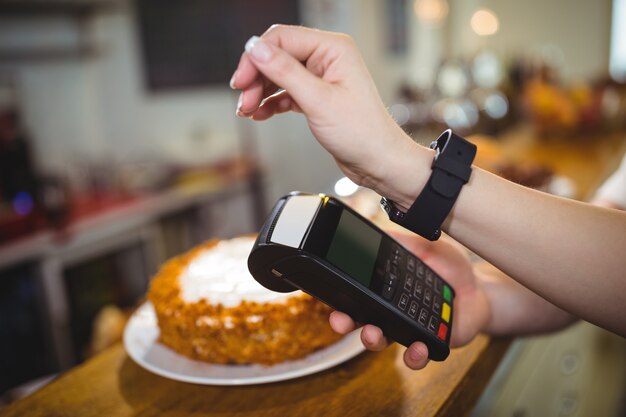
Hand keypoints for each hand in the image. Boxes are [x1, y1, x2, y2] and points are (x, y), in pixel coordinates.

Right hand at [230, 25, 430, 208]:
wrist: (379, 161)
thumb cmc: (363, 133)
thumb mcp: (318, 101)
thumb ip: (285, 72)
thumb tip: (257, 50)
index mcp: (333, 49)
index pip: (282, 39)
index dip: (256, 57)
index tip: (241, 80)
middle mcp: (328, 59)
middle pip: (277, 56)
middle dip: (256, 77)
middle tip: (244, 99)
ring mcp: (322, 78)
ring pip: (279, 75)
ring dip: (260, 92)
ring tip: (248, 110)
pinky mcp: (317, 97)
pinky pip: (286, 92)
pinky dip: (271, 103)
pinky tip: (261, 114)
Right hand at [330, 230, 490, 369]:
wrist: (478, 287)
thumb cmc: (447, 267)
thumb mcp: (423, 246)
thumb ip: (400, 240)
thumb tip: (374, 228)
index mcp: (384, 287)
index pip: (355, 294)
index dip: (340, 298)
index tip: (330, 298)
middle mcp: (390, 310)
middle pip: (359, 320)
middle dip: (346, 323)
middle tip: (341, 321)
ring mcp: (407, 328)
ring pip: (382, 340)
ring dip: (373, 340)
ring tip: (374, 334)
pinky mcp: (428, 343)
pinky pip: (416, 357)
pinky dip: (414, 357)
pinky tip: (417, 349)